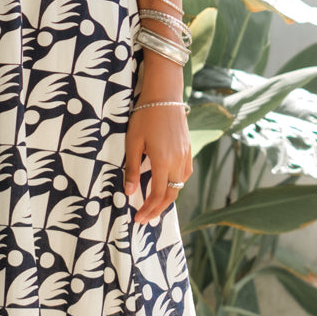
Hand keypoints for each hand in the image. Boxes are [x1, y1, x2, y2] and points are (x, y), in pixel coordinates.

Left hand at [123, 106, 191, 222]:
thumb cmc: (145, 116)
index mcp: (163, 162)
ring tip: (155, 207)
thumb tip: (128, 192)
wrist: (164, 96)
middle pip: (171, 195)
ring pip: (180, 186)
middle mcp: (177, 162)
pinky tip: (168, 186)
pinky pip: (185, 174)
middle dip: (157, 210)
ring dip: (168, 199)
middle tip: (145, 219)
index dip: (148, 209)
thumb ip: (132, 168)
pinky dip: (177, 185)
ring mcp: (185, 155)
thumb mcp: (133, 142)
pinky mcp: (188, 149)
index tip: (138, 219)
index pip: (157, 194)